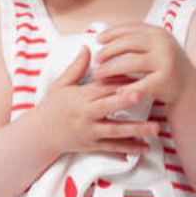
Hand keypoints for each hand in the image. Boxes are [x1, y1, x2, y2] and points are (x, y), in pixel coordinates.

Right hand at [35, 46, 159, 157]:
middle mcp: (86, 115)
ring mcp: (90, 132)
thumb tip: (88, 47)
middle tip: (143, 93)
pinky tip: (145, 148)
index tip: (136, 74)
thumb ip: (76, 67)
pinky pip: (113, 148)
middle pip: (108, 107)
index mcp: (80, 97)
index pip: (102, 86)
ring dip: (136, 130)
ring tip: (155, 128)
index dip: (118, 80)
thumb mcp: (60, 84)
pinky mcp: (92, 145)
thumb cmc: (51, 107)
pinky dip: (129, 149)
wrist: (40, 134)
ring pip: (115, 131)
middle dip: (125, 101)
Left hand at [93, 22, 190, 105]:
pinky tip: (115, 91)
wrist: (189, 87)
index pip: (131, 28)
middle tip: (96, 59)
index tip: (98, 39)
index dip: (112, 32)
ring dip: (112, 68)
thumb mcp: (156, 47)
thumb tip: (105, 35)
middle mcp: (164, 45)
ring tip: (98, 74)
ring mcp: (166, 62)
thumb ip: (137, 40)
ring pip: (132, 62)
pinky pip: (142, 84)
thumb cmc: (165, 66)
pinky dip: (127, 88)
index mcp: (159, 33)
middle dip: (109, 50)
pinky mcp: (165, 81)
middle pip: (129, 43)